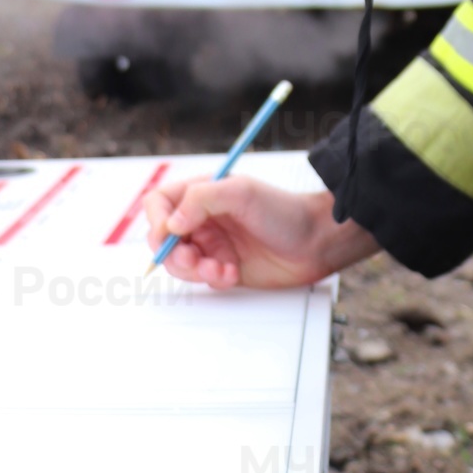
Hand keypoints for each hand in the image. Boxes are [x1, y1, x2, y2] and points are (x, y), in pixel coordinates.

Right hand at [143, 172, 378, 288]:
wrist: (315, 242)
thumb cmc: (284, 211)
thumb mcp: (242, 193)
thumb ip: (201, 199)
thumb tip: (171, 223)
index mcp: (203, 193)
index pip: (160, 203)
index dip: (157, 219)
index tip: (170, 233)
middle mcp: (203, 219)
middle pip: (163, 238)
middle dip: (174, 253)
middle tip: (193, 259)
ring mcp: (212, 244)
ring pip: (179, 263)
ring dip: (194, 270)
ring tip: (219, 269)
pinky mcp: (223, 267)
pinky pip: (201, 279)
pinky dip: (212, 279)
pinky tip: (233, 273)